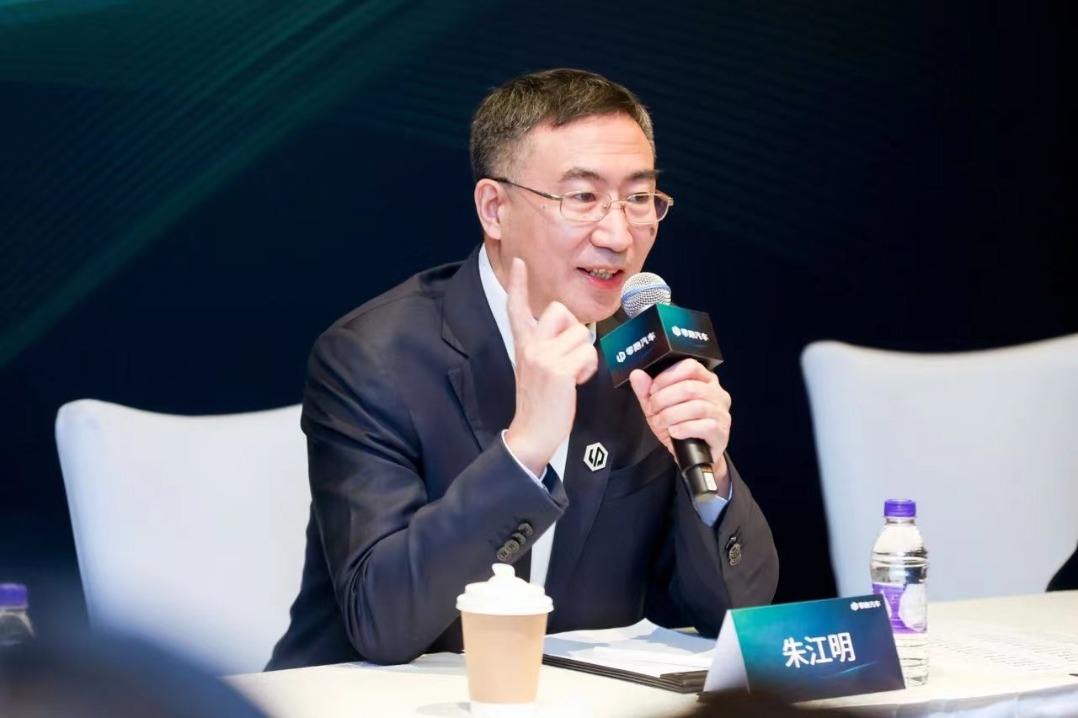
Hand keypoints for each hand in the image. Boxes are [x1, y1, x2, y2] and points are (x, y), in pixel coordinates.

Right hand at [504, 258, 598, 474]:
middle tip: (568, 355)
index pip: (517, 307)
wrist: (532, 432)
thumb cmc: (541, 401)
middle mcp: (530, 346)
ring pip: (581, 334)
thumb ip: (547, 346)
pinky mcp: (558, 370)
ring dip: (585, 355)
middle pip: (560, 311)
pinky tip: (576, 382)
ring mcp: (543, 357)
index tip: (518, 263)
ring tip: (572, 374)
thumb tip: (572, 331)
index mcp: (523, 344)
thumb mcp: (536, 368)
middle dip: (573, 329)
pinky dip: (588, 369)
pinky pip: (588, 354)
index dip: (518, 284)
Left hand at [629, 359, 731, 492]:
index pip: (690, 366)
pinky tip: (674, 432)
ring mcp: (722, 413)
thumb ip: (646, 390)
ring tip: (660, 422)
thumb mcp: (658, 407)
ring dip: (671, 415)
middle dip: (664, 399)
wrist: (691, 455)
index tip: (653, 390)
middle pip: (690, 388)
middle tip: (652, 410)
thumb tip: (637, 374)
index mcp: (704, 379)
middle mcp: (717, 393)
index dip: (667, 377)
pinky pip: (706, 426)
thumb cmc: (679, 425)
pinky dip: (685, 429)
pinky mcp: (722, 433)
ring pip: (697, 407)